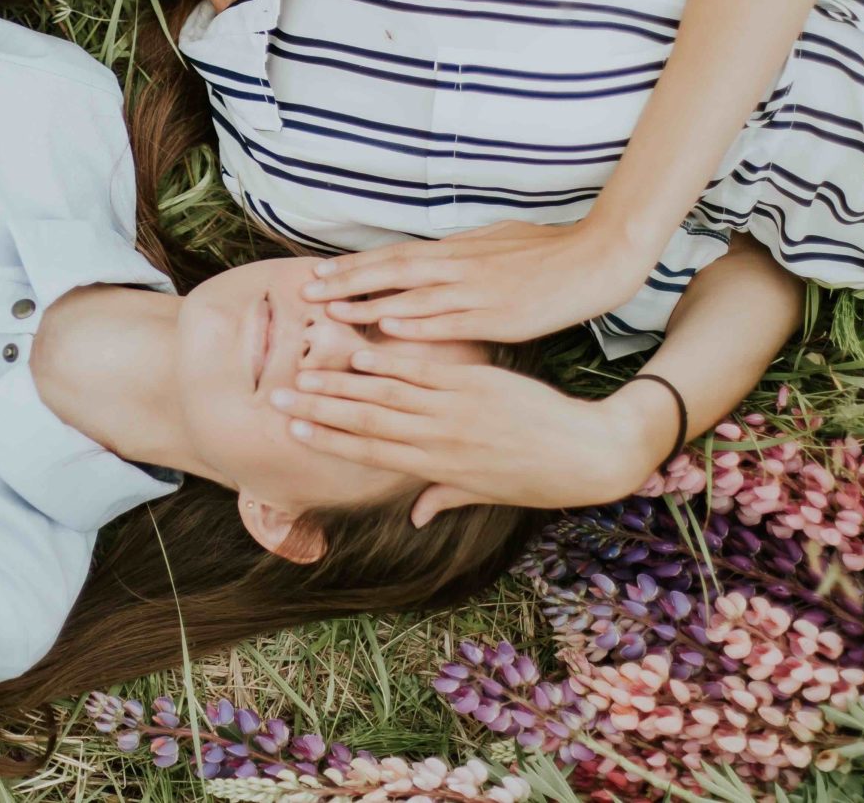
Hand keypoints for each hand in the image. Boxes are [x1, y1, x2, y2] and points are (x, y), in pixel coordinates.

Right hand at [271, 350, 664, 516]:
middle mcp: (438, 438)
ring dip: (339, 382)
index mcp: (437, 466)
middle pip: (365, 422)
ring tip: (304, 370)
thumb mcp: (487, 493)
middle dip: (317, 410)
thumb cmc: (537, 478)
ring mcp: (455, 408)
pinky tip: (359, 349)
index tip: (291, 433)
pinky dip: (389, 360)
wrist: (586, 454)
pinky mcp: (475, 382)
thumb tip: (414, 515)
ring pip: (385, 393)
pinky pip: (422, 369)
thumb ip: (444, 495)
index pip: (370, 452)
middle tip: (276, 398)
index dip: (326, 441)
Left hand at [299, 219, 652, 342]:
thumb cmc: (550, 250)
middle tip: (308, 291)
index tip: (319, 272)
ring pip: (413, 296)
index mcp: (459, 250)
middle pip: (392, 271)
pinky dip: (418, 323)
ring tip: (332, 313)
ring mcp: (477, 290)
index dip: (356, 265)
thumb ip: (464, 253)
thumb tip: (435, 256)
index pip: (395, 255)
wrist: (597, 258)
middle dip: (348, 282)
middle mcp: (460, 266)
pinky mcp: (499, 315)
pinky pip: (451, 320)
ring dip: (370, 304)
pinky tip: (389, 330)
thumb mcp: (499, 242)